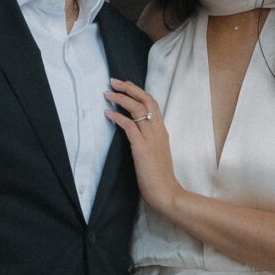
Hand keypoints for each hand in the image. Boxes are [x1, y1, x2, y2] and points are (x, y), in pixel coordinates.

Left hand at [106, 79, 179, 217]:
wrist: (167, 192)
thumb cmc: (160, 177)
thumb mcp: (156, 153)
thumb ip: (149, 140)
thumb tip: (136, 132)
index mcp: (162, 131)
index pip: (153, 104)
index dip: (139, 92)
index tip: (126, 86)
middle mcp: (158, 130)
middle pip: (146, 100)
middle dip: (129, 88)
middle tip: (114, 81)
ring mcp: (151, 138)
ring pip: (137, 109)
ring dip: (121, 99)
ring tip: (108, 94)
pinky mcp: (142, 148)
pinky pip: (129, 126)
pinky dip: (117, 117)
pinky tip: (107, 113)